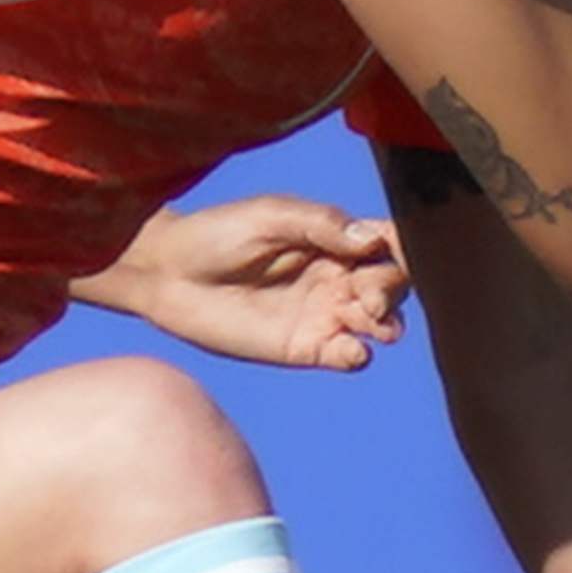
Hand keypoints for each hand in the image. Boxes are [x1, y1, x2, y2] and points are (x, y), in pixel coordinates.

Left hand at [72, 197, 406, 371]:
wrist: (167, 275)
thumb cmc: (215, 234)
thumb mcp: (270, 217)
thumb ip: (322, 224)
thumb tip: (371, 240)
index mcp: (334, 240)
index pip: (388, 245)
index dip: (404, 250)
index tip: (396, 252)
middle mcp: (336, 277)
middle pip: (391, 285)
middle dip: (390, 290)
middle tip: (367, 296)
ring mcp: (323, 314)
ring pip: (379, 323)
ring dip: (385, 323)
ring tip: (367, 320)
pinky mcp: (304, 348)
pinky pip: (346, 355)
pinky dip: (358, 355)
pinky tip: (351, 350)